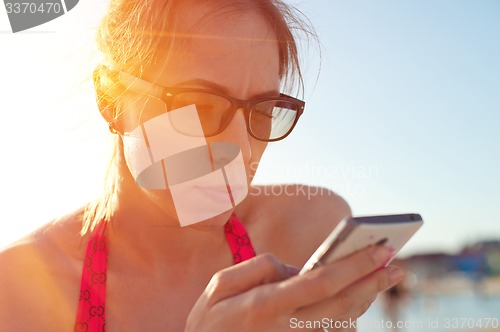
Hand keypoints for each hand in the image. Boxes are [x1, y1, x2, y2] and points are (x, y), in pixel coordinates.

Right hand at [185, 246, 402, 331]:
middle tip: (397, 265)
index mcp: (266, 305)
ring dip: (366, 300)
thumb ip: (260, 268)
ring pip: (343, 323)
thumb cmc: (208, 323)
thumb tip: (297, 268)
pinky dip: (350, 317)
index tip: (380, 250)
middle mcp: (286, 328)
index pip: (321, 281)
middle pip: (343, 305)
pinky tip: (357, 300)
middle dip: (374, 283)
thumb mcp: (219, 286)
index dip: (355, 265)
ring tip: (384, 278)